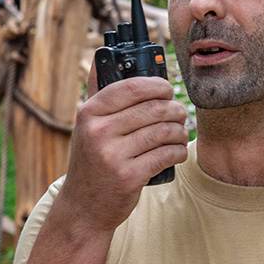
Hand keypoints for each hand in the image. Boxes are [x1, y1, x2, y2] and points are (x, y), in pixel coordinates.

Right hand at [59, 75, 187, 232]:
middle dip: (175, 109)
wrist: (84, 207)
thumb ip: (99, 95)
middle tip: (180, 114)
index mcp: (89, 113)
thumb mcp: (87, 127)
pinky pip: (166, 155)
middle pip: (153, 109)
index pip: (131, 87)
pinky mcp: (129, 176)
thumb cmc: (92, 161)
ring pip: (163, 131)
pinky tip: (177, 152)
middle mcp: (98, 132)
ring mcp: (113, 155)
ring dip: (180, 131)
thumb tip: (103, 56)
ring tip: (180, 133)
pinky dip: (178, 152)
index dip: (157, 85)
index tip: (167, 90)